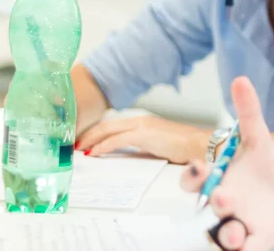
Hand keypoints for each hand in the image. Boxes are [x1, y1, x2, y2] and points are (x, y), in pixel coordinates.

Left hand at [75, 115, 207, 163]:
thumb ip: (142, 144)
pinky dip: (102, 147)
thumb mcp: (158, 143)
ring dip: (91, 140)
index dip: (97, 132)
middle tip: (74, 144)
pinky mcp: (143, 134)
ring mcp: (141, 126)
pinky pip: (116, 140)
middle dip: (88, 134)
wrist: (198, 144)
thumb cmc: (183, 147)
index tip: (84, 140)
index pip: (114, 125)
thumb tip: (128, 153)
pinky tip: (93, 153)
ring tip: (79, 149)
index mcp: (144, 121)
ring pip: (108, 130)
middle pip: (107, 125)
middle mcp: (140, 120)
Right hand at [181, 77, 273, 250]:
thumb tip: (241, 78)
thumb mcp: (258, 139)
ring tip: (236, 232)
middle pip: (206, 208)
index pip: (193, 182)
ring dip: (225, 235)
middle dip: (213, 203)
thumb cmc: (266, 169)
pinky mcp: (252, 243)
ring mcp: (234, 226)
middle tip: (223, 196)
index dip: (192, 176)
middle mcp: (218, 205)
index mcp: (215, 181)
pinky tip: (245, 246)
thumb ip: (248, 112)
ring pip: (221, 235)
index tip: (200, 167)